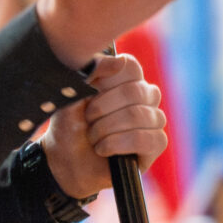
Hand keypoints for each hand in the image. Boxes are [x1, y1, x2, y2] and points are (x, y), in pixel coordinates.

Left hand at [44, 52, 167, 198]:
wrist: (66, 160)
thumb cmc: (70, 124)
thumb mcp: (73, 94)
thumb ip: (93, 72)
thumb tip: (120, 61)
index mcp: (126, 79)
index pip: (130, 67)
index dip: (107, 80)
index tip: (87, 92)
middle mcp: (145, 96)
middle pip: (135, 92)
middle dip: (102, 109)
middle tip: (87, 120)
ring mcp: (153, 119)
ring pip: (138, 116)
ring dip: (106, 129)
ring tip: (93, 137)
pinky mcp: (156, 144)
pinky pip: (146, 139)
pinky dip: (117, 144)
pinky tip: (103, 149)